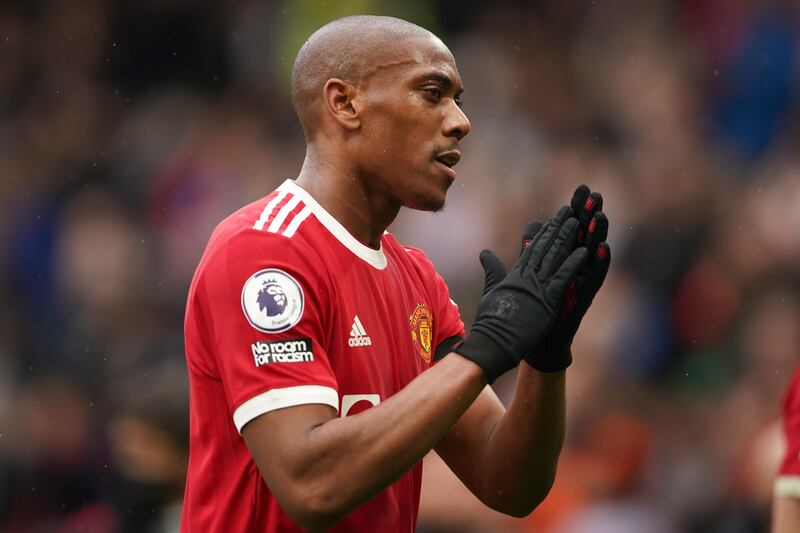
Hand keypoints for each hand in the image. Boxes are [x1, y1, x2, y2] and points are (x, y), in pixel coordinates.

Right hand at [454, 206, 587, 382]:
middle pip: (546, 247)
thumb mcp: (491, 290)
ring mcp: (537, 287)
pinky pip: (563, 278)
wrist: (492, 342)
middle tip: (570, 210)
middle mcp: (527, 276)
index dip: (545, 232)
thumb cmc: (490, 321)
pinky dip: (574, 264)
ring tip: (578, 221)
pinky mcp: (547, 300)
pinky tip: (584, 251)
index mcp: (515, 275)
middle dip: (558, 227)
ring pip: (555, 257)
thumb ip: (492, 271)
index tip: (554, 218)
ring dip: (567, 238)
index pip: (533, 248)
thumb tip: (485, 253)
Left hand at [521, 185, 611, 371]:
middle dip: (590, 215)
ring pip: (592, 255)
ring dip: (597, 235)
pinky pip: (593, 279)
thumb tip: (531, 226)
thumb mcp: (529, 274)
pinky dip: (599, 264)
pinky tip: (603, 248)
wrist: (537, 342)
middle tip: (596, 193)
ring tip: (601, 215)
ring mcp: (581, 283)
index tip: (581, 189)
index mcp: (562, 261)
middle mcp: (576, 269)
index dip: (576, 211)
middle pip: (584, 237)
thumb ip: (529, 249)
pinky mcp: (582, 299)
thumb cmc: (535, 309)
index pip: (571, 230)